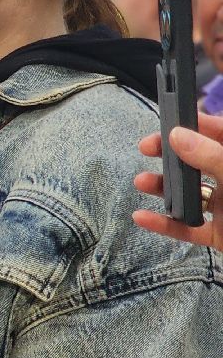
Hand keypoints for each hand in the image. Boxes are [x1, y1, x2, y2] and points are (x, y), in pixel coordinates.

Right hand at [134, 114, 222, 247]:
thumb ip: (212, 156)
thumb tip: (177, 136)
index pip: (221, 133)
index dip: (195, 124)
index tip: (168, 122)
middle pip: (200, 161)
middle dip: (171, 155)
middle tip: (146, 148)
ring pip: (191, 194)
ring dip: (164, 189)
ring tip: (142, 183)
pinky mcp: (221, 234)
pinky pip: (187, 228)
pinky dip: (164, 224)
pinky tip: (142, 217)